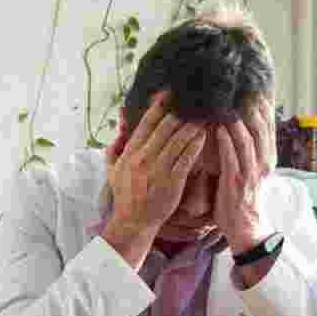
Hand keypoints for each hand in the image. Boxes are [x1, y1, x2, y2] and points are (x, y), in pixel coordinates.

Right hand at [102, 93, 206, 266]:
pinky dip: (196, 144)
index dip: (158, 106)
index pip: (146, 123)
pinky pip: (187, 157)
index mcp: (130, 153)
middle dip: (181, 113)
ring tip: (202, 117)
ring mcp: (158, 169)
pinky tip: (204, 136)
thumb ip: (114, 149)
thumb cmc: (125, 196)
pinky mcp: (172, 181)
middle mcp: (144, 158)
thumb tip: (119, 129)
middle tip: (194, 104)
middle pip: (166, 126)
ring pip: (179, 139)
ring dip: (192, 126)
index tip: (169, 93)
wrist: (133, 222)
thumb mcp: (112, 172)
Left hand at [212, 98, 275, 255]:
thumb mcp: (247, 175)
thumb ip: (243, 156)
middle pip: (260, 130)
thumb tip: (237, 135)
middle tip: (244, 89)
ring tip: (230, 103)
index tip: (256, 91)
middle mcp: (261, 165)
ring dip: (239, 121)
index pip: (267, 130)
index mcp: (265, 161)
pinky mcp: (236, 182)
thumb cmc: (239, 202)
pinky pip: (232, 158)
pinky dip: (227, 141)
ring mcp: (249, 173)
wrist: (244, 229)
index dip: (262, 110)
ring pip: (248, 140)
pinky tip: (220, 128)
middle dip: (253, 109)